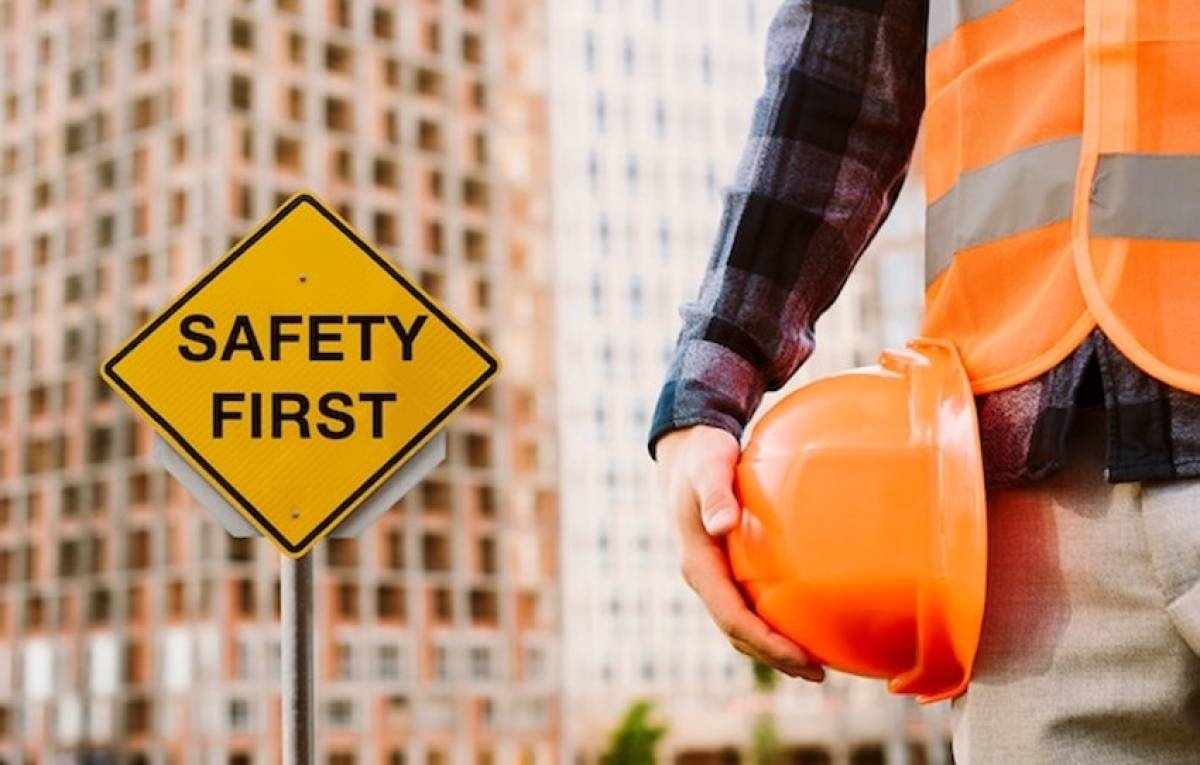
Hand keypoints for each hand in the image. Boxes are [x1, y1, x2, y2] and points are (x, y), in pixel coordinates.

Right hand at [656, 425, 823, 681]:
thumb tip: (722, 525)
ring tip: (814, 665)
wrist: (688, 450)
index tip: (799, 658)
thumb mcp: (708, 468)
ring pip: (742, 625)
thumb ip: (716, 495)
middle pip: (738, 632)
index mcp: (698, 563)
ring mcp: (715, 576)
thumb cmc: (702, 457)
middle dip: (774, 657)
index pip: (731, 617)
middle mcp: (705, 577)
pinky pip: (749, 606)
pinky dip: (773, 625)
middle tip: (817, 674)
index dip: (764, 643)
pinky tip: (803, 625)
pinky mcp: (726, 569)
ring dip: (774, 649)